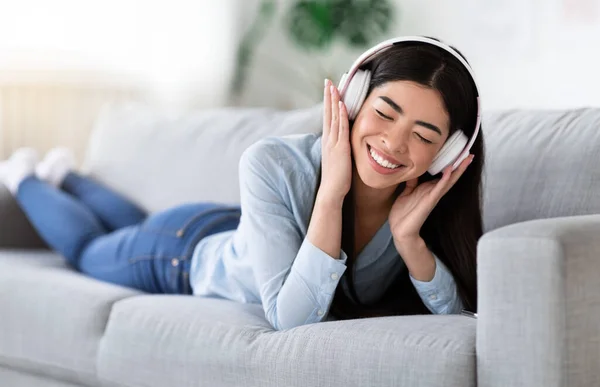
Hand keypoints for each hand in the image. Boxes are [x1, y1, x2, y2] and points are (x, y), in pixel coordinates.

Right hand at [318, 79, 351, 204]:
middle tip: (328, 81)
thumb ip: (341, 148)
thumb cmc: (336, 179)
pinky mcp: (340, 148)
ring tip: (333, 87)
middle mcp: (328, 140)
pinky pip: (341, 129)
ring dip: (333, 101)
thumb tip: (346, 142)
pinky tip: (341, 105)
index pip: (328, 118)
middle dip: (328, 97)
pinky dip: (341, 116)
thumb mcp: (338, 159)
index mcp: (328, 142)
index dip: (328, 103)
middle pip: (328, 114)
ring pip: (333, 118)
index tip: (329, 90)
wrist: (331, 191)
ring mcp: (333, 143)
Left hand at [389, 155, 474, 245]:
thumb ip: (411, 182)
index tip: (457, 152)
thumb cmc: (403, 213)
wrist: (400, 230)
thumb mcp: (406, 193)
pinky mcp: (429, 201)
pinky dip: (445, 179)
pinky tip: (450, 170)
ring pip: (449, 180)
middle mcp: (433, 191)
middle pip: (450, 175)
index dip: (450, 164)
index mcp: (428, 188)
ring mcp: (433, 196)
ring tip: (467, 158)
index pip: (442, 174)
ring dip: (458, 169)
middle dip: (460, 165)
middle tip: (469, 153)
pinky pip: (439, 188)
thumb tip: (412, 169)